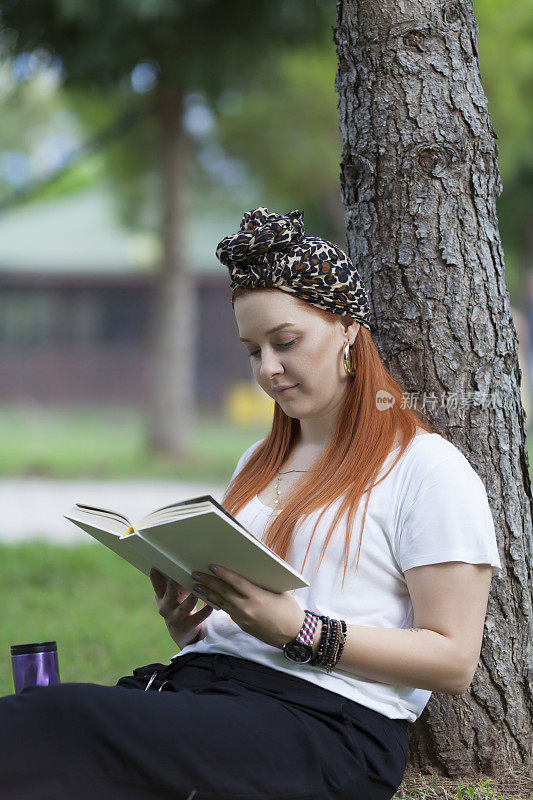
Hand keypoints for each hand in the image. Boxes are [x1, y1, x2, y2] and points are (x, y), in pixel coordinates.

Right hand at [149, 567, 213, 648]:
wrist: (182, 632)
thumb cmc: (179, 604)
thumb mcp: (174, 594)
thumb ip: (177, 582)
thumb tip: (185, 561)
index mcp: (162, 597)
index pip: (157, 586)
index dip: (155, 578)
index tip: (154, 568)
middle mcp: (166, 607)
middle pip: (168, 596)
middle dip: (171, 588)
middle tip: (173, 579)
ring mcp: (175, 618)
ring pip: (183, 608)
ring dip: (191, 599)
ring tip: (196, 592)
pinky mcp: (187, 626)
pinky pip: (197, 618)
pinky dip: (205, 611)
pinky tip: (211, 605)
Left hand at [190, 565, 305, 649]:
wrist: (294, 635)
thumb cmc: (289, 610)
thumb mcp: (279, 591)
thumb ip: (263, 583)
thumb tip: (253, 570)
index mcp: (257, 597)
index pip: (235, 582)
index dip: (222, 573)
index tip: (211, 566)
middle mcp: (247, 608)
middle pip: (223, 592)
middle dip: (208, 582)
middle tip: (195, 574)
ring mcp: (243, 618)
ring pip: (222, 603)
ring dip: (208, 593)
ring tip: (196, 586)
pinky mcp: (243, 626)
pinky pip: (228, 611)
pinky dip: (219, 603)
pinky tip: (211, 598)